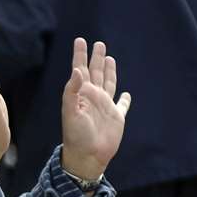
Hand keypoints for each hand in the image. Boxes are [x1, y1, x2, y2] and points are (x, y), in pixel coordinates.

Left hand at [58, 37, 130, 181]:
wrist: (87, 156)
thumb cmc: (75, 135)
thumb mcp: (70, 112)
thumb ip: (72, 91)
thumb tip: (77, 71)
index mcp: (81, 94)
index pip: (80, 70)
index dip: (80, 55)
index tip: (80, 40)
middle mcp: (93, 98)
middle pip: (96, 73)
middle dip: (96, 58)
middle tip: (99, 43)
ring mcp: (105, 107)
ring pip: (109, 84)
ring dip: (109, 71)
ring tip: (109, 59)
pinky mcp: (116, 118)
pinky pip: (122, 106)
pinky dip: (125, 100)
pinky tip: (126, 94)